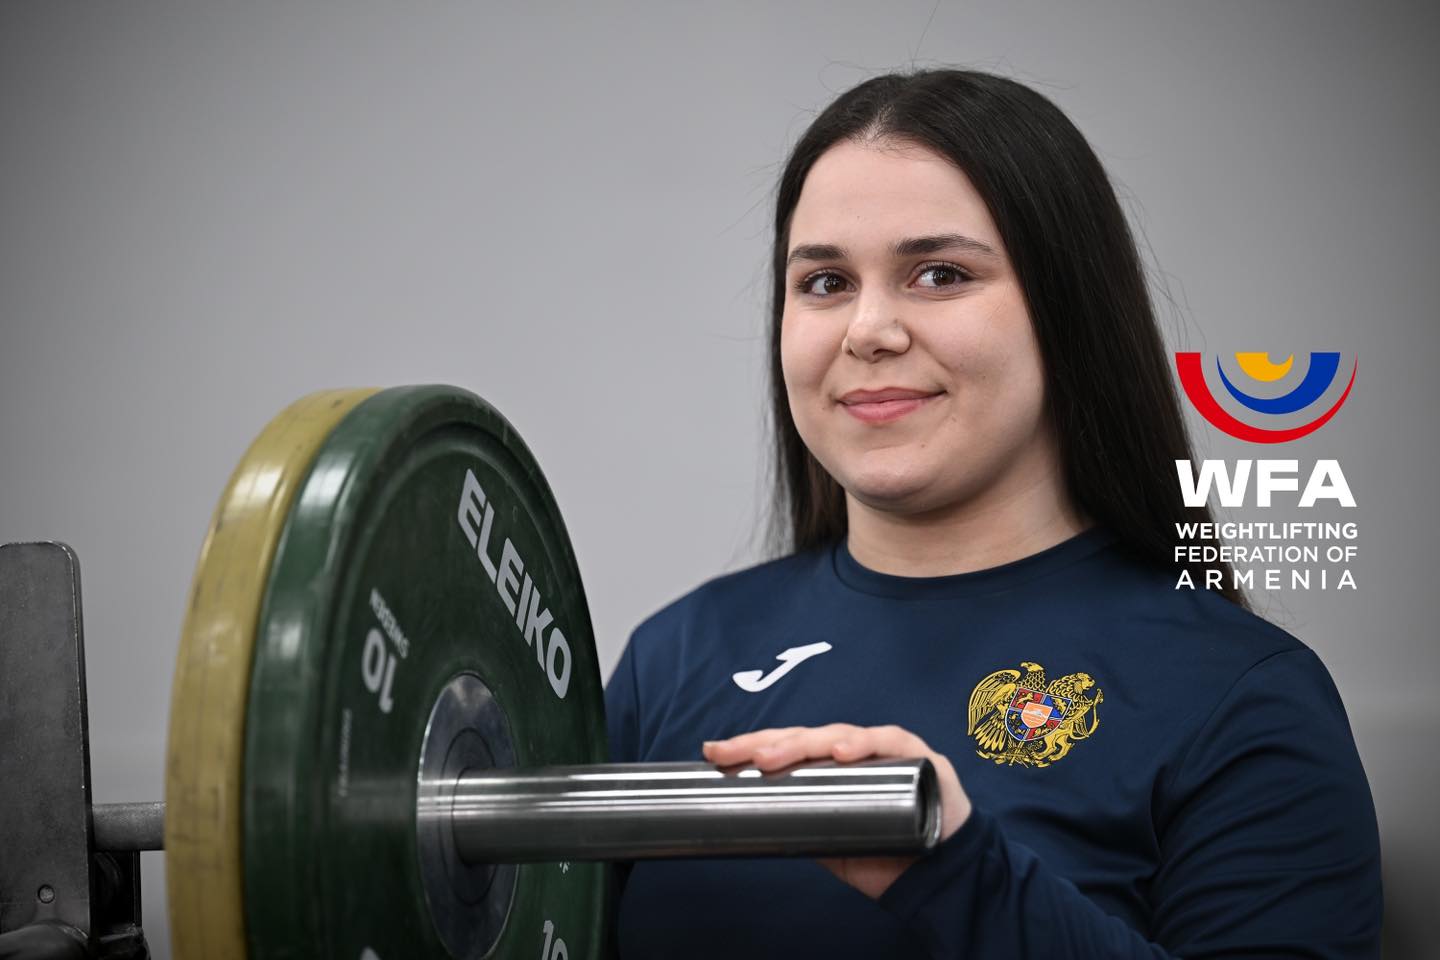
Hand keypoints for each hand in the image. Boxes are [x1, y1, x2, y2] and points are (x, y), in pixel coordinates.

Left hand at [702, 723, 971, 898]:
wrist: (941, 876)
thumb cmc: (888, 853)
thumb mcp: (833, 841)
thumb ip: (805, 824)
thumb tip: (755, 820)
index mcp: (834, 766)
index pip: (789, 749)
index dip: (753, 748)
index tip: (716, 752)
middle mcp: (856, 750)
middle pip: (805, 737)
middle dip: (766, 743)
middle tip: (734, 754)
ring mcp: (886, 749)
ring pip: (838, 735)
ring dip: (804, 743)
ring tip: (773, 757)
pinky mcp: (918, 756)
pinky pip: (888, 743)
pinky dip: (864, 744)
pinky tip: (842, 751)